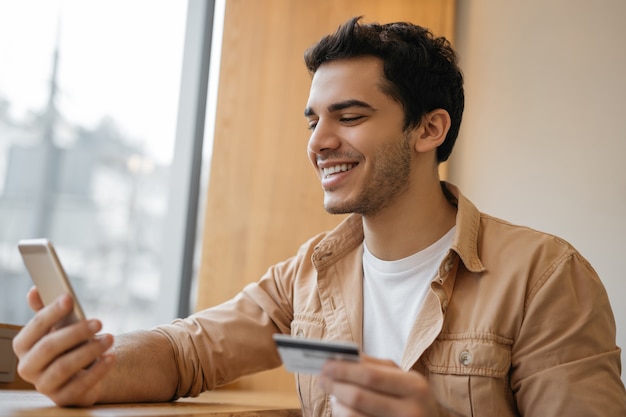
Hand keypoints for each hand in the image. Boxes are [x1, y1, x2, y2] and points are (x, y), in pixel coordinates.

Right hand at [12, 287, 115, 405]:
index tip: (69, 298)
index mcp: (24, 345)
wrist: (81, 372)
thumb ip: (47, 309)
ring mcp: (44, 385)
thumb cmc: (68, 344)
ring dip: (90, 350)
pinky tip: (111, 358)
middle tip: (99, 321)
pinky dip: (98, 370)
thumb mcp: (59, 325)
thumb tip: (35, 290)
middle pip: (49, 347)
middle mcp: (28, 367)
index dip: (51, 311)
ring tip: (110, 338)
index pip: (35, 326)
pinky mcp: (63, 398)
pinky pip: (80, 385)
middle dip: (75, 332)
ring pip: (64, 367)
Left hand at [318, 354, 439, 416]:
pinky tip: (341, 408)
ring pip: (353, 416)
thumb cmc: (414, 399)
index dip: (344, 370)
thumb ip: (377, 366)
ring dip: (336, 404)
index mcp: (414, 386)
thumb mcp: (405, 379)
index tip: (326, 364)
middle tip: (322, 378)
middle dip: (335, 385)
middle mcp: (410, 411)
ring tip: (332, 394)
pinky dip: (343, 416)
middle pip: (359, 397)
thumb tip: (343, 356)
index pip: (370, 376)